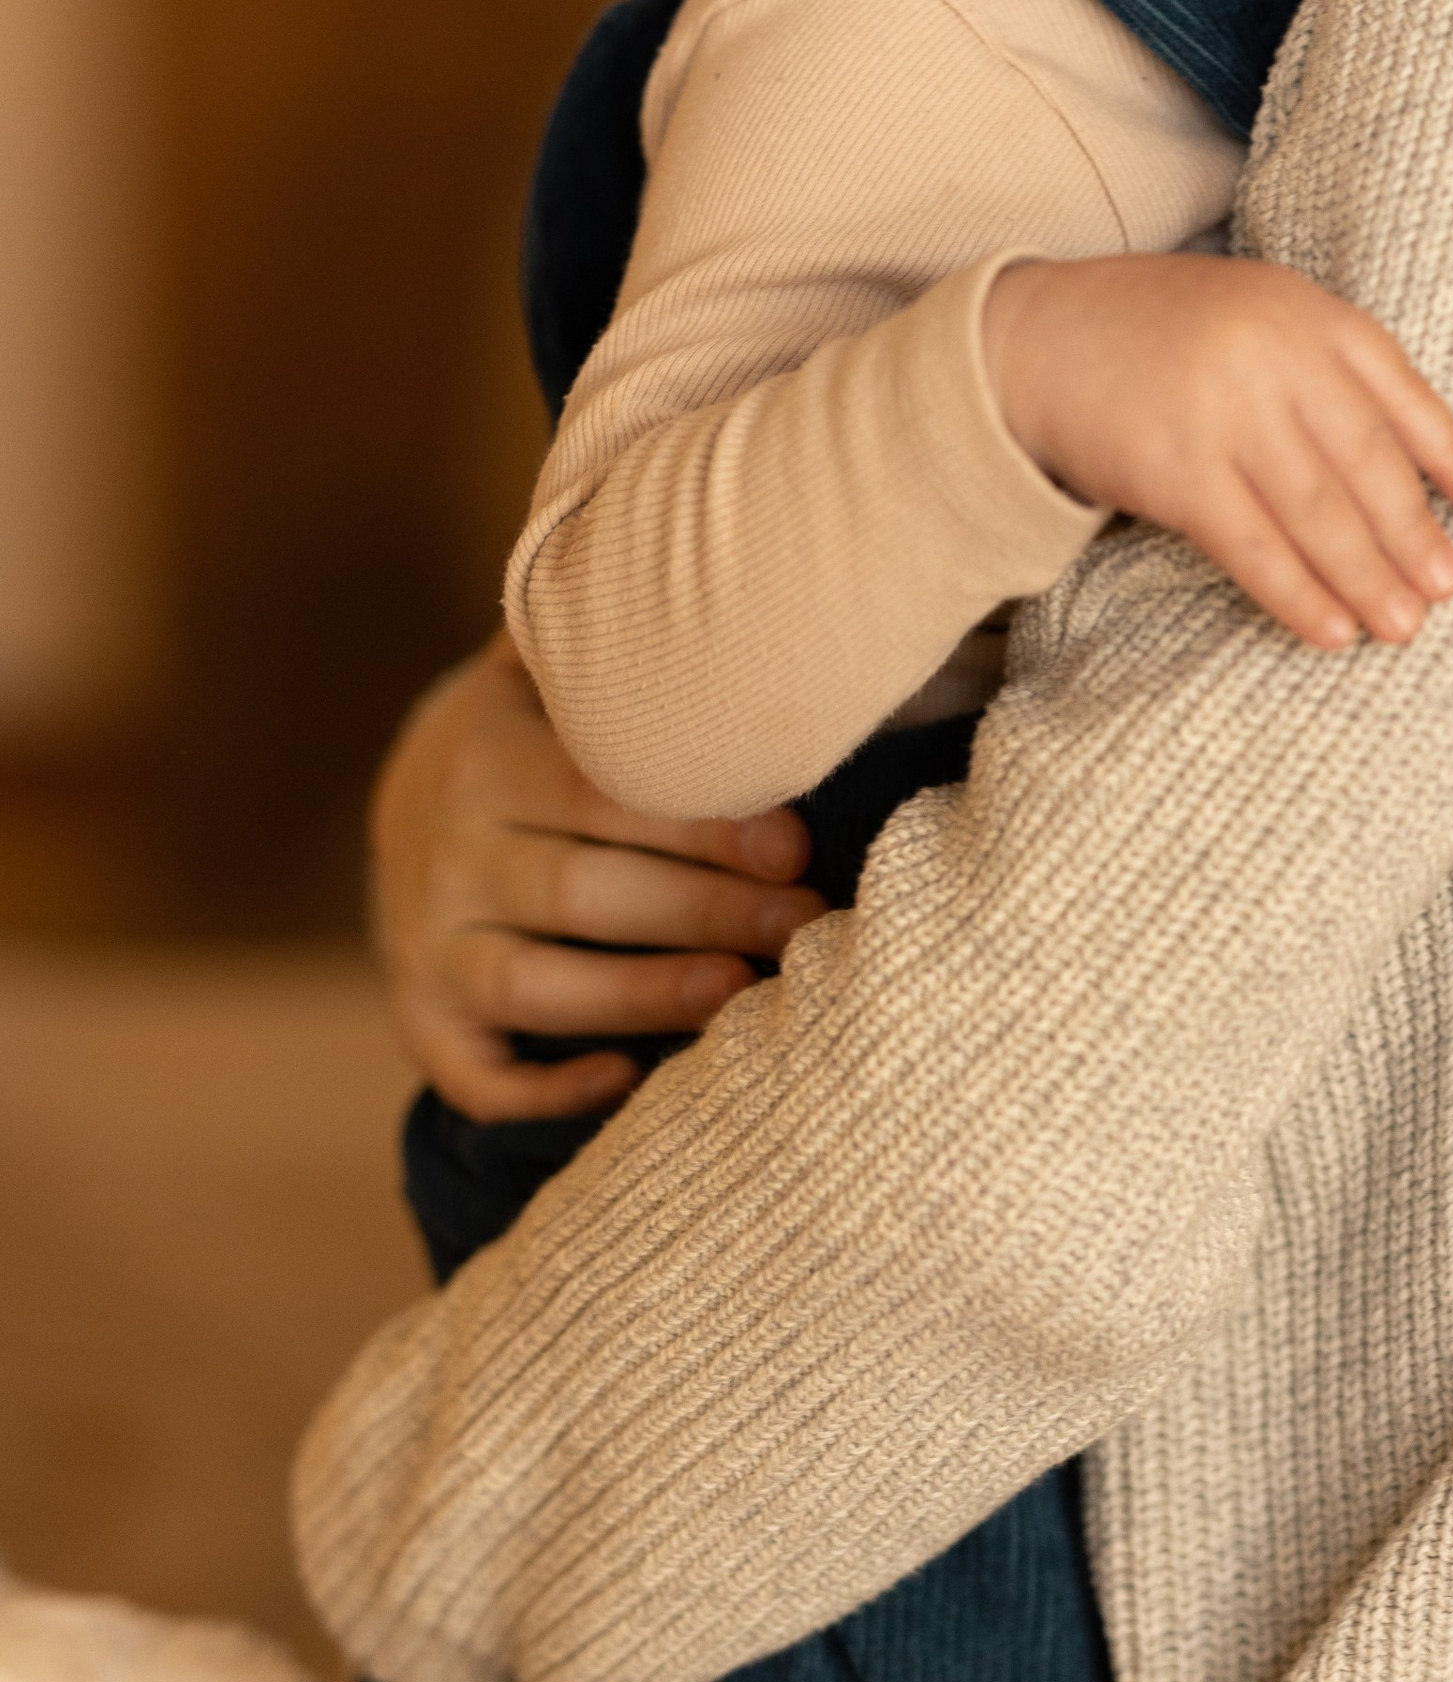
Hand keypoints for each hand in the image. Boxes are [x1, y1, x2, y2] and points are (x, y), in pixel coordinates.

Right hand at [370, 635, 821, 1122]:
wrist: (415, 798)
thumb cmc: (543, 733)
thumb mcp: (555, 671)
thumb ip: (616, 645)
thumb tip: (741, 592)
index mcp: (491, 754)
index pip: (603, 795)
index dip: (702, 826)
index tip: (797, 846)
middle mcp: (448, 851)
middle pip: (582, 892)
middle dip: (705, 912)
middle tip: (808, 924)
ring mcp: (427, 942)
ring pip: (532, 985)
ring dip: (640, 996)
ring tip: (741, 996)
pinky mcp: (423, 1017)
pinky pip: (472, 1073)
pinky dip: (543, 1089)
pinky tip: (626, 1080)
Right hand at [981, 256, 1452, 651]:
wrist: (1040, 338)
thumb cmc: (1166, 333)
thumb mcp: (1259, 315)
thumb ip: (1329, 367)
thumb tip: (1422, 459)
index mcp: (1308, 314)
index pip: (1400, 393)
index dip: (1451, 454)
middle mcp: (1275, 358)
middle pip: (1366, 461)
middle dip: (1414, 534)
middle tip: (1450, 589)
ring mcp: (1225, 414)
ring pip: (1318, 512)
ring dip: (1367, 577)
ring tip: (1404, 627)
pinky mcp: (1176, 471)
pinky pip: (1252, 546)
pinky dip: (1296, 594)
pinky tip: (1330, 630)